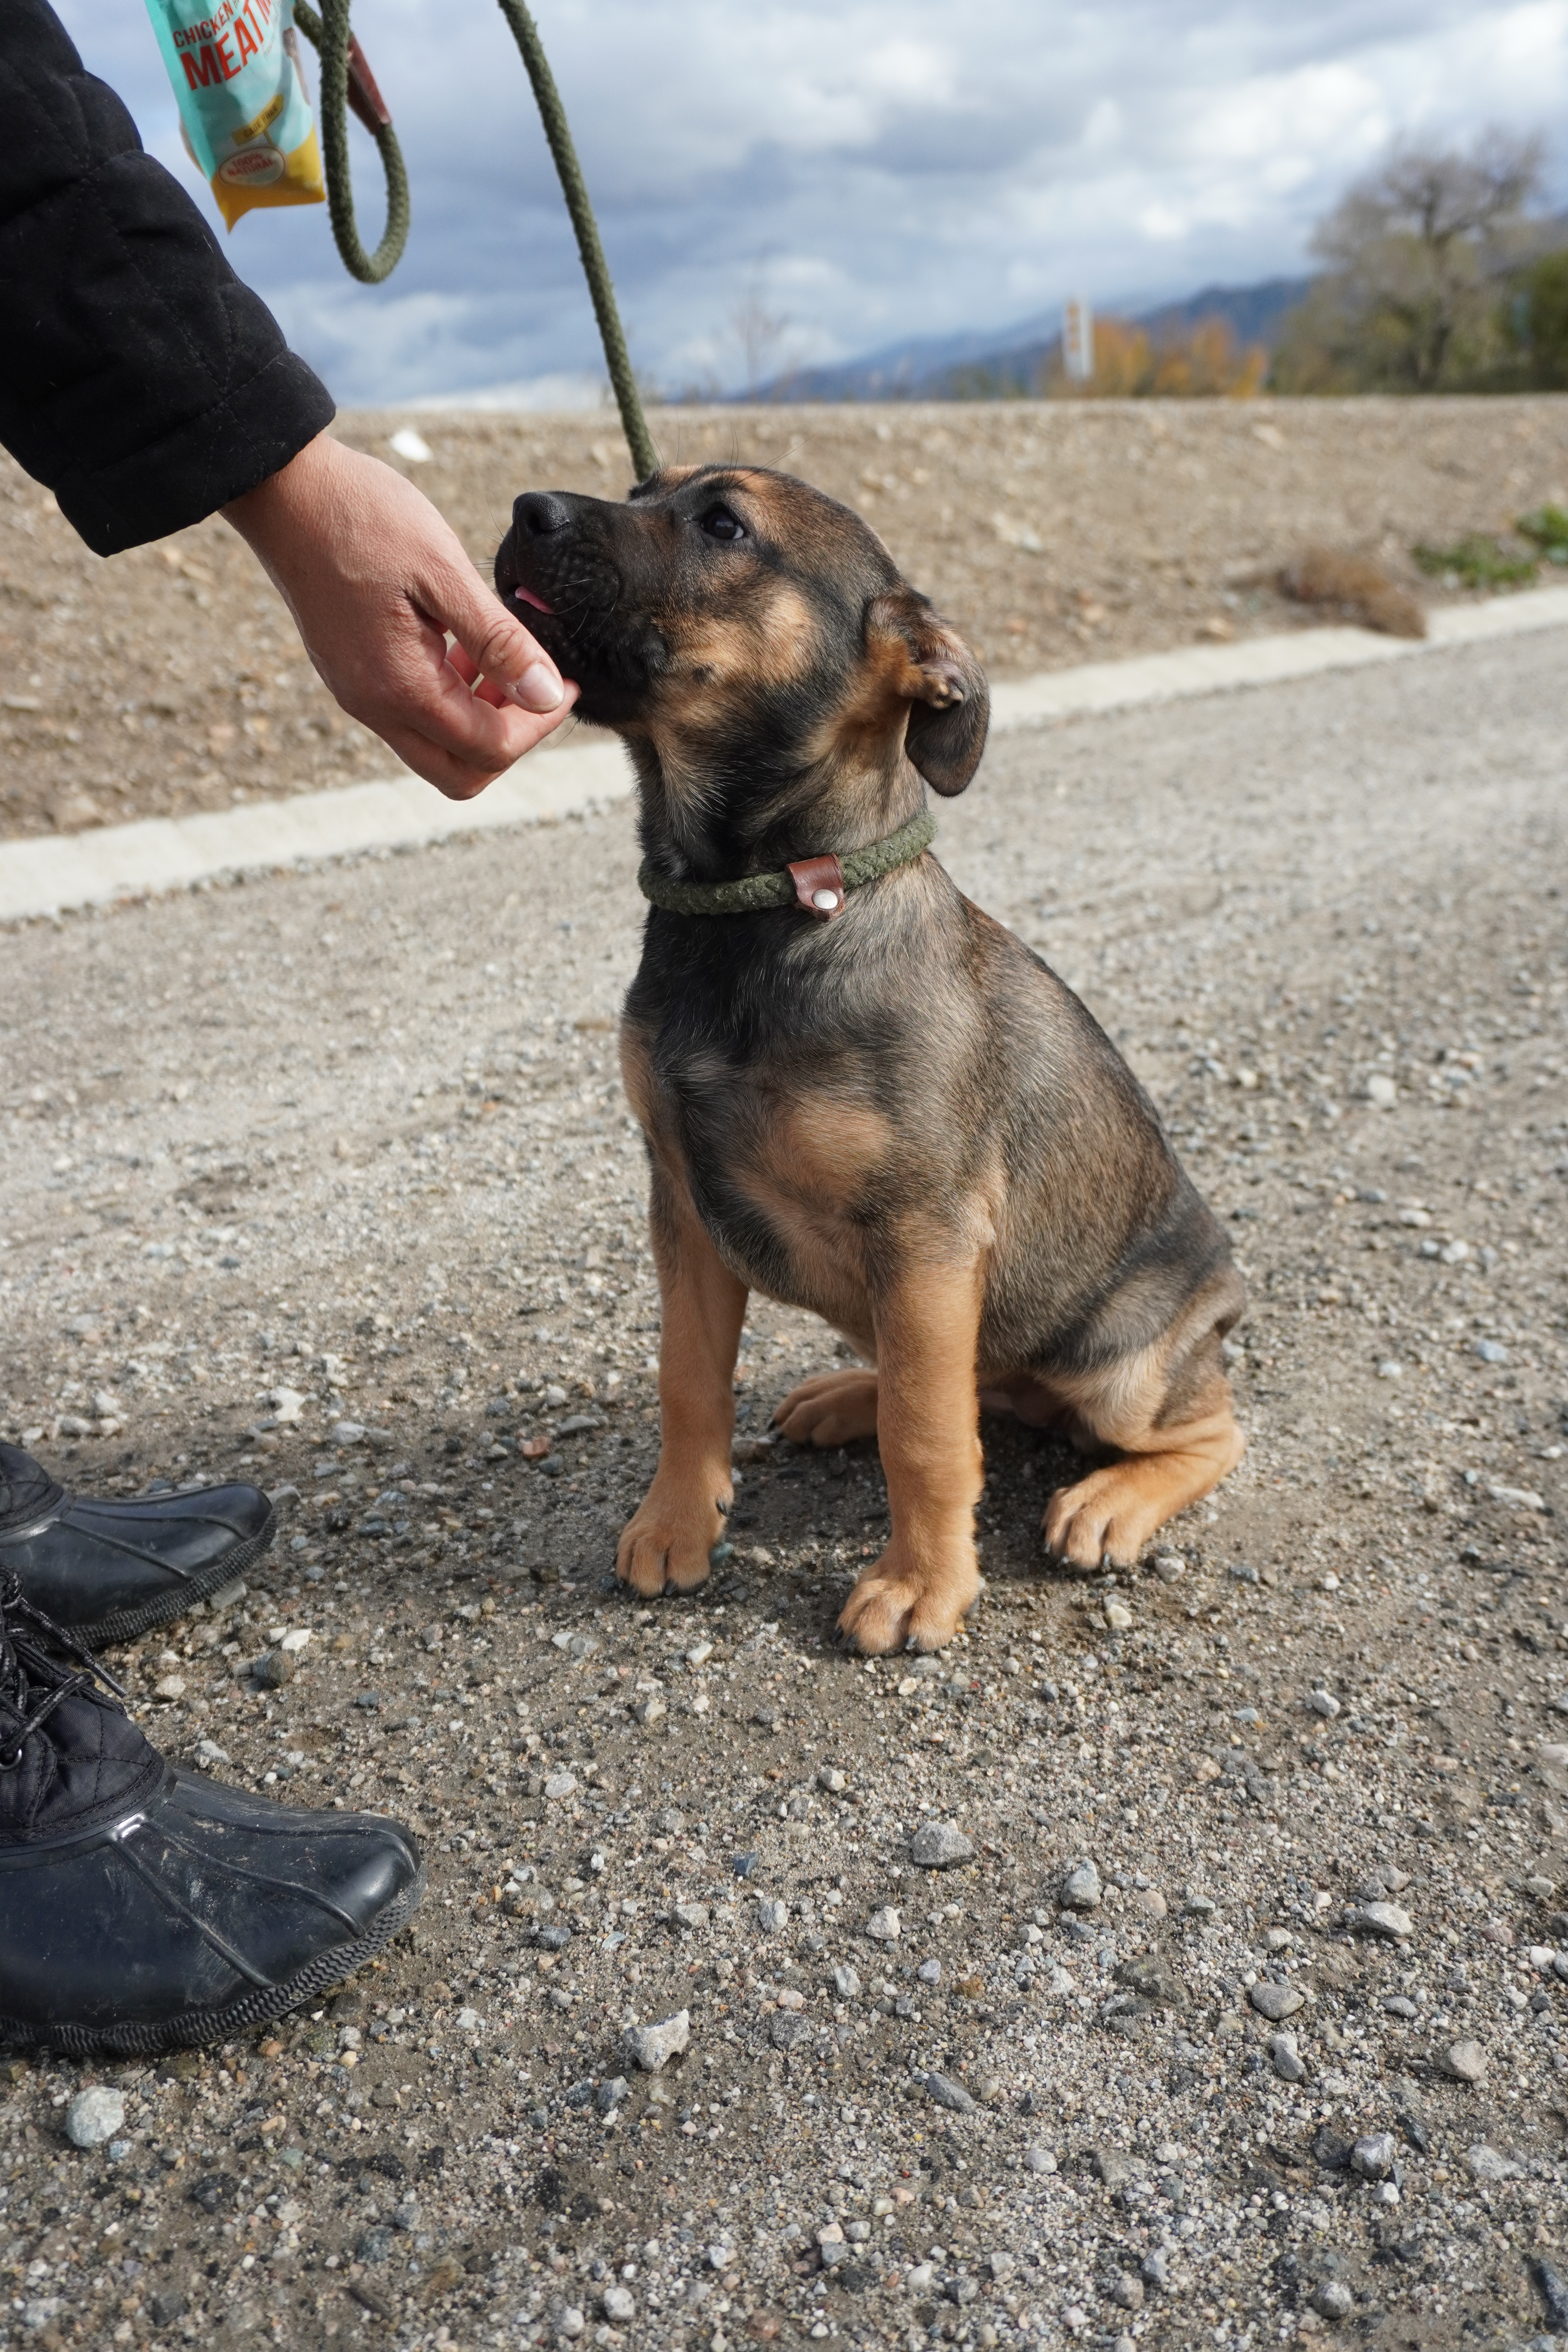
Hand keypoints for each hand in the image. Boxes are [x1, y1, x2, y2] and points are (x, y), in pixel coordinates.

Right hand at [222, 431, 577, 797]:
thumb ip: (499, 641)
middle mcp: (373, 706)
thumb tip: (548, 695)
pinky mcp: (350, 676)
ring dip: (478, 719)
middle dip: (509, 740)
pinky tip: (459, 645)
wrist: (283, 489)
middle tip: (536, 685)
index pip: (489, 749)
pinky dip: (448, 698)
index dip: (539, 724)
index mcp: (400, 687)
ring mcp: (357, 695)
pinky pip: (410, 715)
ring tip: (499, 656)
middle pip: (460, 772)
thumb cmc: (362, 517)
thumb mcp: (443, 572)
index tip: (564, 681)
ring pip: (436, 748)